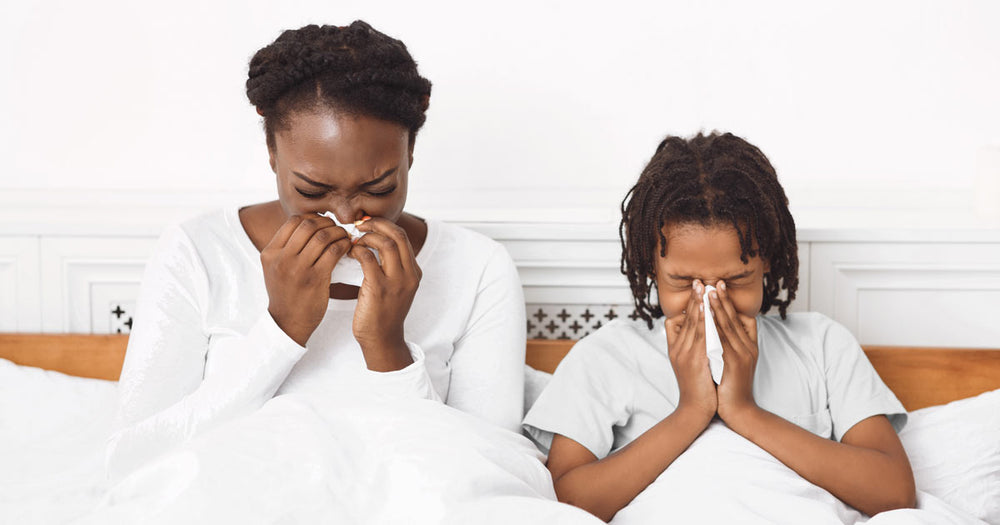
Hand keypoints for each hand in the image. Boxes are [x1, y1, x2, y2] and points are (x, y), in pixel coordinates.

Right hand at [262, 214, 351, 345]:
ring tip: (344, 237)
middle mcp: (281, 258)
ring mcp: (298, 268)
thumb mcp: (275, 268)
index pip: (293, 221)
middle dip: (327, 223)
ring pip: (323, 236)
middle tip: (336, 229)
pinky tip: (347, 248)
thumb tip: (309, 225)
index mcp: (270, 252)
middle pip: (308, 225)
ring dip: (338, 233)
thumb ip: (286, 248)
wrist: (287, 323)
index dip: (312, 218)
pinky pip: (334, 252)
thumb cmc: (286, 294)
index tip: (323, 224)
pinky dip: (344, 245)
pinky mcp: (315, 279)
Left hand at [349, 217, 421, 369]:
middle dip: (376, 225)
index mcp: (414, 272)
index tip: (367, 225)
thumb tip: (373, 244)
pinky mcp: (379, 288)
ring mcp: (396, 281)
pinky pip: (367, 259)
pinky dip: (356, 251)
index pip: (403, 237)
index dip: (384, 225)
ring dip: (366, 237)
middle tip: (359, 225)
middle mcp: (409, 274)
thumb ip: (391, 268)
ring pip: (385, 243)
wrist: (382, 340)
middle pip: (397, 235)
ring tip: (353, 240)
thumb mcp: (396, 288)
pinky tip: (349, 253)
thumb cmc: (383, 313)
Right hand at [665, 280, 716, 422]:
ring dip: (699, 304)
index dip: (688, 305)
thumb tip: (703, 334)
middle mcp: (678, 348)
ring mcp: (685, 354)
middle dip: (694, 299)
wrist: (695, 410)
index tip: (696, 289)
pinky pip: (700, 336)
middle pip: (685, 318)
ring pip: (692, 324)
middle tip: (699, 280)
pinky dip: (704, 321)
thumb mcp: (692, 365)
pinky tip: (709, 310)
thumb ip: (694, 347)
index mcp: (677, 348)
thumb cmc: (699, 388)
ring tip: (704, 288)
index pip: (678, 320)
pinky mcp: (694, 361)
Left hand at [708, 281, 760, 424]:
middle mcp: (747, 348)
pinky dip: (714, 326)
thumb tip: (715, 329)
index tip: (720, 286)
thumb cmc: (731, 387)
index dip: (730, 302)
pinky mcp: (734, 363)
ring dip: (718, 308)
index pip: (740, 318)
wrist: (738, 411)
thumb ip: (727, 346)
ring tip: (710, 292)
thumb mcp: (732, 362)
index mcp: (748, 346)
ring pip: (729, 327)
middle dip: (723, 299)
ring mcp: (742, 355)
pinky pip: (722, 341)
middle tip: (714, 281)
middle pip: (734, 318)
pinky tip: (706, 316)